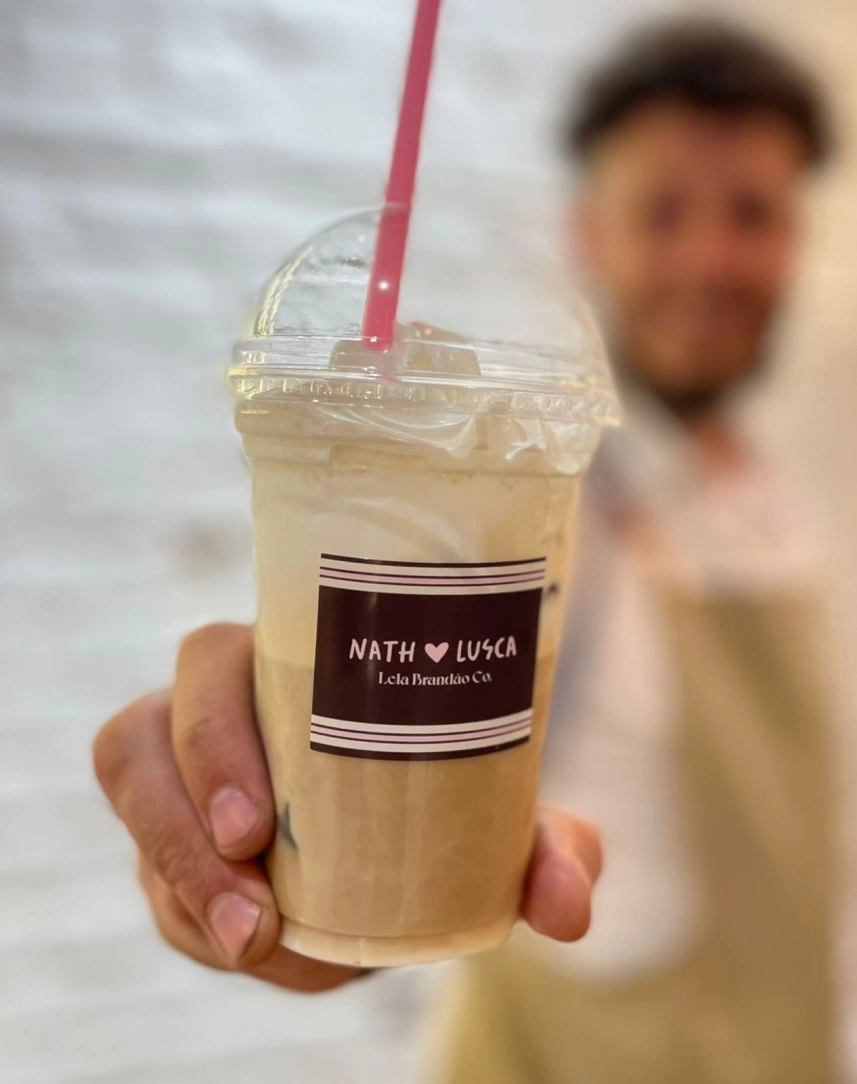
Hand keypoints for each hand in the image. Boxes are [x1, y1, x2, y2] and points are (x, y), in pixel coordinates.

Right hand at [94, 624, 601, 992]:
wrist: (403, 833)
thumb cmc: (444, 788)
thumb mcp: (498, 815)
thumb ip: (546, 847)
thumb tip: (567, 906)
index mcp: (284, 660)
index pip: (210, 664)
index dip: (212, 736)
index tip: (258, 827)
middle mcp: (212, 708)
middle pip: (138, 740)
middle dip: (179, 831)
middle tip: (255, 913)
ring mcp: (179, 777)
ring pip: (134, 819)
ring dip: (178, 888)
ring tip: (250, 946)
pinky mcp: (167, 841)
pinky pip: (152, 882)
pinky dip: (194, 923)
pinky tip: (259, 952)